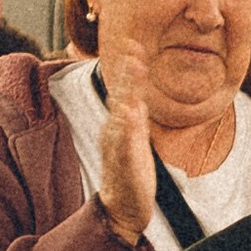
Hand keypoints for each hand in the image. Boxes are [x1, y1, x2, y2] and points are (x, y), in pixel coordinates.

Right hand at [92, 50, 156, 247]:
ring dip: (126, 91)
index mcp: (120, 124)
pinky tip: (129, 114)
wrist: (125, 207)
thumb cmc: (130, 171)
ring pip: (120, 114)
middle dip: (127, 73)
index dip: (130, 69)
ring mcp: (117, 146)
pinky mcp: (122, 163)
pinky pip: (122, 143)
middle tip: (132, 48)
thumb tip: (136, 98)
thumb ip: (135, 117)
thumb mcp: (135, 139)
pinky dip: (125, 128)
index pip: (125, 92)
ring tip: (133, 72)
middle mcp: (114, 130)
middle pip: (121, 96)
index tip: (134, 44)